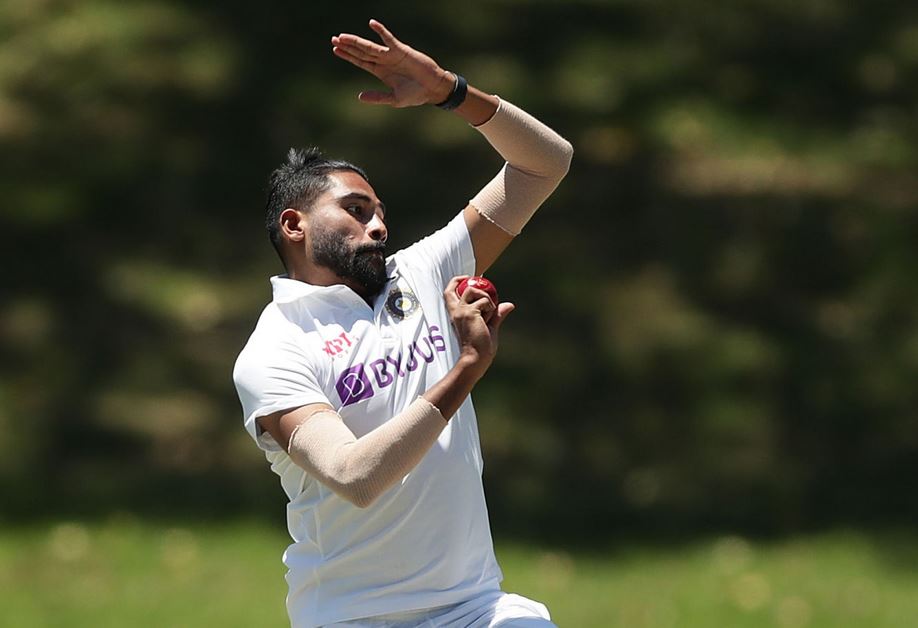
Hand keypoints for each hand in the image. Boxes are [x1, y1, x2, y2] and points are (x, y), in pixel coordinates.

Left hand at [331, 19, 455, 107]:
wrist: (433, 88)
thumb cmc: (416, 95)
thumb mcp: (394, 99)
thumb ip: (377, 97)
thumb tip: (359, 97)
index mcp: (381, 72)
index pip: (360, 62)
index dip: (348, 56)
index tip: (335, 49)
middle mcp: (384, 62)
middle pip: (361, 52)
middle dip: (348, 46)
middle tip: (334, 39)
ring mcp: (391, 55)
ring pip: (370, 46)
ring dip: (356, 41)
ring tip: (343, 37)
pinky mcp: (401, 51)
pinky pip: (389, 39)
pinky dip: (381, 31)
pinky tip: (372, 24)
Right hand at [443, 276, 514, 377]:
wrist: (476, 359)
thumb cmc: (480, 347)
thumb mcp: (490, 327)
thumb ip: (497, 315)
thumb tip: (509, 305)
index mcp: (456, 314)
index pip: (449, 293)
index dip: (456, 282)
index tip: (466, 279)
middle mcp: (455, 311)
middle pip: (454, 286)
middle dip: (468, 281)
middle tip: (481, 283)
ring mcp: (461, 311)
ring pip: (474, 290)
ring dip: (485, 298)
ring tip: (488, 314)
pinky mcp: (469, 313)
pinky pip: (485, 301)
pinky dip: (491, 308)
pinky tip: (488, 320)